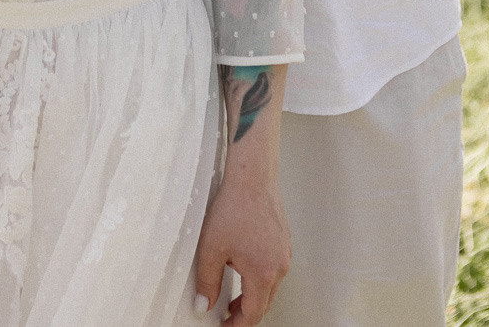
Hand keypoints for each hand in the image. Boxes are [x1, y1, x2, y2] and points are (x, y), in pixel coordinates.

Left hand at [194, 177, 290, 324]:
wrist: (253, 176)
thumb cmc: (234, 206)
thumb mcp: (212, 248)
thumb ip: (207, 281)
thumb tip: (204, 305)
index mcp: (263, 274)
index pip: (253, 313)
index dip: (237, 324)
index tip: (224, 326)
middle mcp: (280, 266)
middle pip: (264, 302)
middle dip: (245, 311)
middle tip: (227, 314)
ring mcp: (284, 252)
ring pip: (270, 285)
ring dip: (253, 293)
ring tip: (233, 293)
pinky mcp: (284, 240)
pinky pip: (274, 268)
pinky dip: (260, 276)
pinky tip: (243, 265)